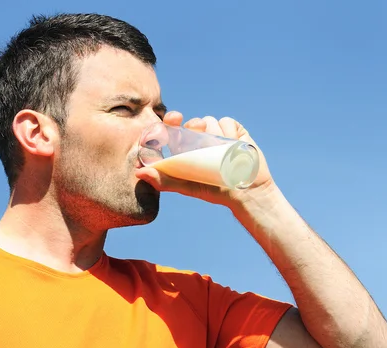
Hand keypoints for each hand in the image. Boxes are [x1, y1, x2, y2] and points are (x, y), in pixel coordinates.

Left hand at [135, 111, 275, 207]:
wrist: (247, 191)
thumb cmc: (215, 191)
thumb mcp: (187, 186)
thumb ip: (164, 180)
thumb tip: (139, 173)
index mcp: (185, 149)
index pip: (173, 129)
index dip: (170, 121)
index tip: (173, 118)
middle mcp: (200, 140)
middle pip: (192, 123)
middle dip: (195, 125)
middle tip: (200, 132)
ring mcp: (218, 134)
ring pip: (210, 121)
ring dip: (215, 133)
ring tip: (223, 152)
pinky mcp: (234, 131)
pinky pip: (228, 121)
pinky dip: (230, 130)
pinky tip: (235, 145)